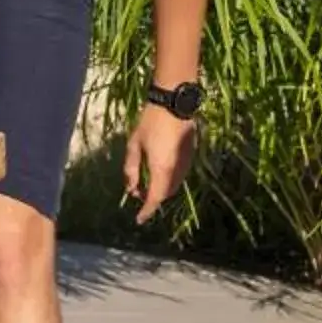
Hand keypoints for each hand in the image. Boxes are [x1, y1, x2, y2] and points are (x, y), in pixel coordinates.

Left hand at [121, 105, 195, 223]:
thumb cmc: (150, 122)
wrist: (174, 103)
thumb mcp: (134, 145)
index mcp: (161, 169)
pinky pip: (179, 176)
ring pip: (174, 186)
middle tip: (137, 192)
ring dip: (161, 190)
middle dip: (152, 199)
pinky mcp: (190, 155)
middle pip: (166, 194)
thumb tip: (130, 189)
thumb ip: (131, 169)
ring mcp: (186, 163)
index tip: (139, 219)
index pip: (155, 199)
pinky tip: (158, 171)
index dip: (146, 211)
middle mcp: (177, 170)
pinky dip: (168, 180)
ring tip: (146, 182)